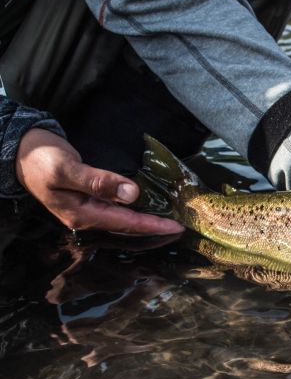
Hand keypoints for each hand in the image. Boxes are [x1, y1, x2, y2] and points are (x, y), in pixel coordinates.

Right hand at [15, 128, 183, 234]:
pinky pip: (117, 210)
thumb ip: (99, 182)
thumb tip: (132, 193)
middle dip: (155, 227)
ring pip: (123, 219)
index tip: (178, 227)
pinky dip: (135, 210)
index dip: (154, 225)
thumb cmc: (42, 159)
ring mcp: (86, 210)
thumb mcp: (68, 169)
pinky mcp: (87, 201)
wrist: (19, 151)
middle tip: (183, 226)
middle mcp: (86, 217)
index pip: (127, 222)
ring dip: (147, 221)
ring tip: (171, 219)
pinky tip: (146, 207)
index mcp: (82, 214)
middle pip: (128, 226)